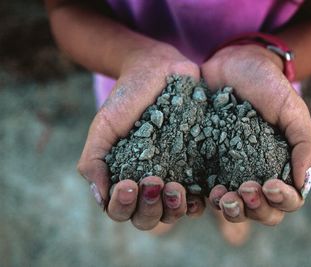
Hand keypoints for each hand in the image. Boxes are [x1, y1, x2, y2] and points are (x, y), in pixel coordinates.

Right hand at [78, 43, 204, 229]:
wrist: (158, 70)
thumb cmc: (127, 98)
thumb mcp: (104, 126)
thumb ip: (93, 161)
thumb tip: (100, 197)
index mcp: (124, 177)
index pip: (120, 210)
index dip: (122, 206)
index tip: (128, 183)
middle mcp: (150, 183)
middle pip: (147, 219)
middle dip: (149, 209)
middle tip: (154, 182)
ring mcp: (176, 176)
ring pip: (173, 213)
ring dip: (173, 209)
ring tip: (176, 187)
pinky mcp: (199, 165)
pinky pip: (201, 196)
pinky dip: (199, 202)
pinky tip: (200, 195)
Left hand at [201, 44, 310, 224]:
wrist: (232, 63)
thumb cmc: (267, 85)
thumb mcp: (292, 109)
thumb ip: (305, 144)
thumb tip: (304, 182)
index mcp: (282, 166)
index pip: (289, 200)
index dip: (283, 201)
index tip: (271, 185)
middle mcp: (258, 174)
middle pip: (262, 212)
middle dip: (255, 209)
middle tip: (245, 189)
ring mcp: (230, 172)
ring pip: (235, 208)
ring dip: (232, 210)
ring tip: (223, 196)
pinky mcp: (206, 164)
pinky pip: (208, 192)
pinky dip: (209, 199)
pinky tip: (207, 191)